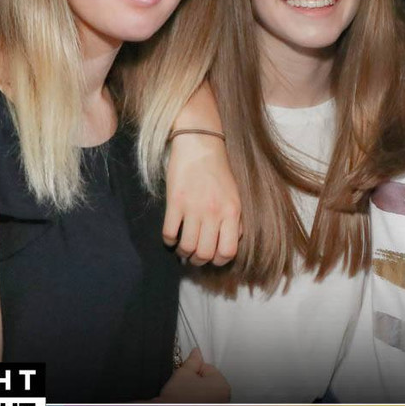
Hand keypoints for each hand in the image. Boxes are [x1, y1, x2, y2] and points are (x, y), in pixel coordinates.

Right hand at [156, 348, 230, 402]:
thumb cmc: (178, 400)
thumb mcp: (183, 373)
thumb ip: (192, 361)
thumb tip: (196, 352)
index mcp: (222, 385)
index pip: (207, 367)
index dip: (193, 369)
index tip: (184, 373)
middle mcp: (224, 399)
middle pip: (208, 381)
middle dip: (196, 381)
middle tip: (183, 385)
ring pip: (206, 394)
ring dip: (196, 392)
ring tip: (183, 396)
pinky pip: (203, 404)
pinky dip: (196, 403)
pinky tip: (186, 404)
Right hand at [164, 132, 241, 265]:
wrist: (200, 145)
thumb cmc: (219, 171)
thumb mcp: (235, 196)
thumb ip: (236, 220)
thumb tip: (232, 241)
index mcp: (232, 212)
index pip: (228, 251)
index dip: (220, 260)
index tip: (213, 257)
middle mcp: (214, 213)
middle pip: (205, 254)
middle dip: (199, 260)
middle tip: (195, 256)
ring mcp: (193, 208)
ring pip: (187, 247)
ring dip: (183, 253)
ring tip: (183, 248)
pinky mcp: (174, 202)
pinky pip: (169, 233)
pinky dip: (169, 241)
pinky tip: (171, 237)